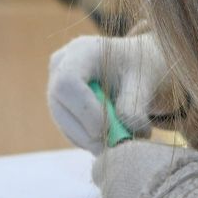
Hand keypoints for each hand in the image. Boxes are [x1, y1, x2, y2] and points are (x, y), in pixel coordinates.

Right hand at [46, 33, 169, 151]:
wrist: (135, 65)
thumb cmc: (140, 67)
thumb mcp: (143, 82)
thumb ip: (135, 106)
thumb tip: (127, 131)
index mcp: (82, 51)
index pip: (68, 83)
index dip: (84, 111)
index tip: (108, 130)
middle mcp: (61, 65)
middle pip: (59, 105)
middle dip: (86, 132)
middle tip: (115, 146)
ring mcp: (55, 84)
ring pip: (62, 121)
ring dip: (89, 140)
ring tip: (117, 142)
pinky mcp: (59, 103)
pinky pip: (67, 127)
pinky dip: (87, 139)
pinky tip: (107, 139)